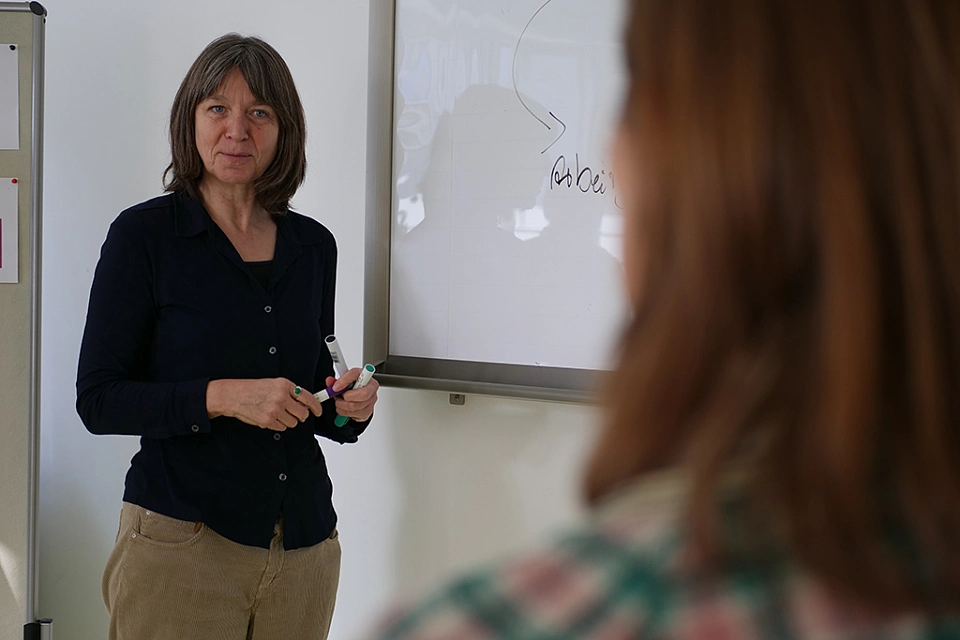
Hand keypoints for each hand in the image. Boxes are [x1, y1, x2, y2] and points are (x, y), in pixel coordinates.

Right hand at [206, 378, 322, 430]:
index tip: (318, 411)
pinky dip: (278, 425)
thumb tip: (305, 402)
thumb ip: (290, 392)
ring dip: (288, 420)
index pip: (308, 398)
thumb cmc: (253, 389)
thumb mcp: (274, 384)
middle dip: (300, 416)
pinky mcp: (268, 420)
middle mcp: (282, 397)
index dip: (316, 407)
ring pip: (293, 422)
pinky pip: (282, 427)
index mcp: (285, 385)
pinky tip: (270, 417)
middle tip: (294, 413)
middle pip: (303, 413)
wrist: (234, 395)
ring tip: (277, 413)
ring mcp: (275, 409)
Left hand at [327, 368, 378, 422]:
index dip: (344, 381)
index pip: (357, 376)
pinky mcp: (367, 413)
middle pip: (362, 395)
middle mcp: (372, 390)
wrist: (361, 396)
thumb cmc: (355, 386)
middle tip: (339, 396)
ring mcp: (370, 403)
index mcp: (367, 378)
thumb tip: (330, 381)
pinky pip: (352, 414)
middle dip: (345, 397)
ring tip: (339, 401)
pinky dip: (344, 412)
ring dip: (341, 405)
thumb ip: (337, 380)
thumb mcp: (346, 380)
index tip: (335, 387)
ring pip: (354, 406)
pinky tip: (343, 407)